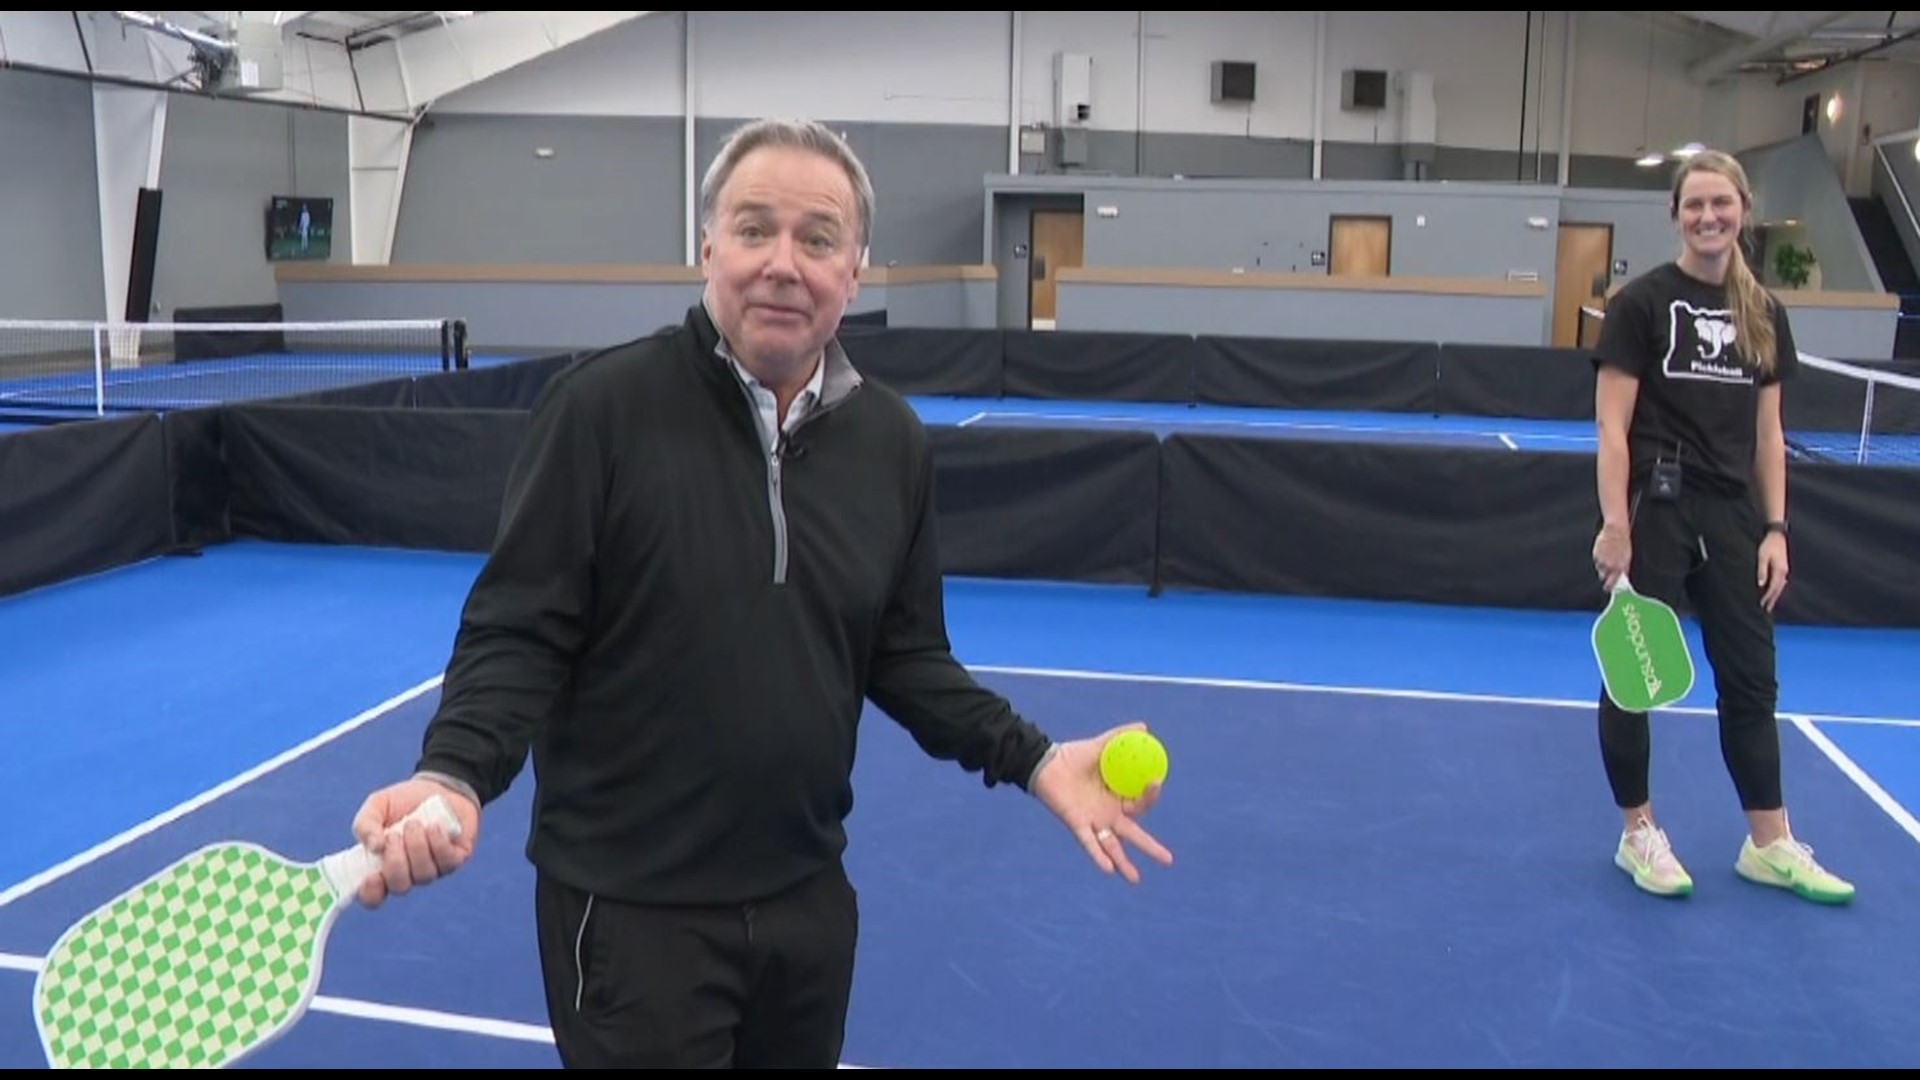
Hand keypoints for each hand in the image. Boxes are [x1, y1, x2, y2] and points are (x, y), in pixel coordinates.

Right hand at [350, 777, 479, 908]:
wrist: (439, 786)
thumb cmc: (403, 801)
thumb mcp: (377, 806)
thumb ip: (366, 824)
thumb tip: (374, 847)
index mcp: (381, 866)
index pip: (373, 896)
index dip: (370, 893)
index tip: (371, 876)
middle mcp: (407, 874)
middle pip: (399, 887)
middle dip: (395, 862)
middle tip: (394, 835)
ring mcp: (432, 869)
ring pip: (424, 875)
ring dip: (417, 848)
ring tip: (414, 824)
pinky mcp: (454, 860)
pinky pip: (447, 862)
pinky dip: (438, 843)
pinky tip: (435, 827)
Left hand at [1031, 722, 1173, 884]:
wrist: (1046, 763)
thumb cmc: (1074, 756)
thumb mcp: (1102, 744)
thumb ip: (1121, 737)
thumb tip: (1144, 728)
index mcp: (1118, 797)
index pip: (1141, 804)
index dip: (1150, 796)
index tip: (1155, 781)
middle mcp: (1108, 814)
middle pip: (1134, 834)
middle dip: (1151, 847)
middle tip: (1169, 860)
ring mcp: (1093, 821)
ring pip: (1112, 846)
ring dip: (1124, 863)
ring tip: (1135, 879)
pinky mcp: (1077, 824)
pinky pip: (1089, 843)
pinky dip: (1098, 856)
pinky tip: (1108, 870)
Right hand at [1592, 522, 1630, 589]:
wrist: (1616, 531)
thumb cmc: (1624, 542)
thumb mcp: (1627, 557)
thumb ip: (1624, 568)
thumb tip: (1622, 575)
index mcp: (1619, 567)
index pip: (1612, 582)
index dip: (1609, 586)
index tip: (1608, 588)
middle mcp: (1609, 565)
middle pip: (1603, 577)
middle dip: (1604, 577)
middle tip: (1605, 576)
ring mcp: (1601, 560)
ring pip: (1599, 568)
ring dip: (1602, 566)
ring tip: (1607, 559)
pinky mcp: (1596, 554)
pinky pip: (1596, 560)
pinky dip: (1599, 559)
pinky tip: (1604, 553)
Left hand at [1758, 531, 1789, 610]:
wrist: (1777, 535)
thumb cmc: (1768, 545)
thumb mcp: (1762, 557)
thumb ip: (1762, 570)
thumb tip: (1760, 584)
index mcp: (1779, 570)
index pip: (1773, 588)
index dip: (1767, 597)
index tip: (1762, 605)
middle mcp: (1784, 572)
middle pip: (1778, 589)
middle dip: (1772, 600)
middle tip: (1766, 610)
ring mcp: (1785, 570)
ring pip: (1780, 586)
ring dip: (1775, 596)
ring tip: (1769, 604)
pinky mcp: (1783, 567)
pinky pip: (1780, 582)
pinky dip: (1777, 589)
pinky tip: (1774, 592)